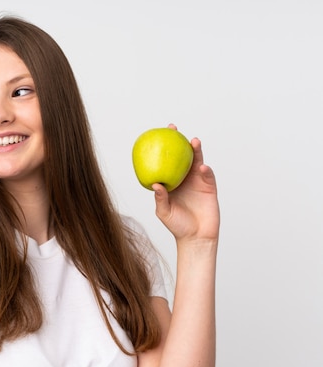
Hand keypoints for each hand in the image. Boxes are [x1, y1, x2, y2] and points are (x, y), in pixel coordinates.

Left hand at [152, 124, 219, 242]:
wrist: (196, 237)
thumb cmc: (177, 226)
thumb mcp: (164, 212)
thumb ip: (161, 199)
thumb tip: (156, 184)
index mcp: (171, 182)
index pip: (166, 162)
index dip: (162, 149)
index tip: (156, 136)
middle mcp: (184, 179)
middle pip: (182, 156)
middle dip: (179, 141)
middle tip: (174, 130)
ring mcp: (197, 182)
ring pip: (197, 162)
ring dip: (196, 151)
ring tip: (193, 142)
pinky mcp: (209, 188)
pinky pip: (208, 176)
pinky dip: (205, 170)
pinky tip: (202, 166)